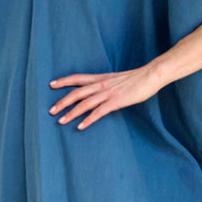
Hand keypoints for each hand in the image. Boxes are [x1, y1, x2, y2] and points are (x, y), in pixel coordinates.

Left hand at [48, 64, 162, 128]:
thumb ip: (107, 85)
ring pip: (84, 103)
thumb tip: (100, 93)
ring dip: (71, 113)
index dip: (64, 81)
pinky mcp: (116, 101)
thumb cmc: (137, 78)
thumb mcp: (117, 80)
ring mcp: (108, 93)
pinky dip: (88, 120)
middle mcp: (101, 85)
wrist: (150, 75)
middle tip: (51, 111)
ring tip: (61, 121)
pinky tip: (81, 126)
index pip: (78, 78)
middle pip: (76, 93)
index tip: (51, 84)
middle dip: (62, 102)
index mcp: (101, 78)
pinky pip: (98, 112)